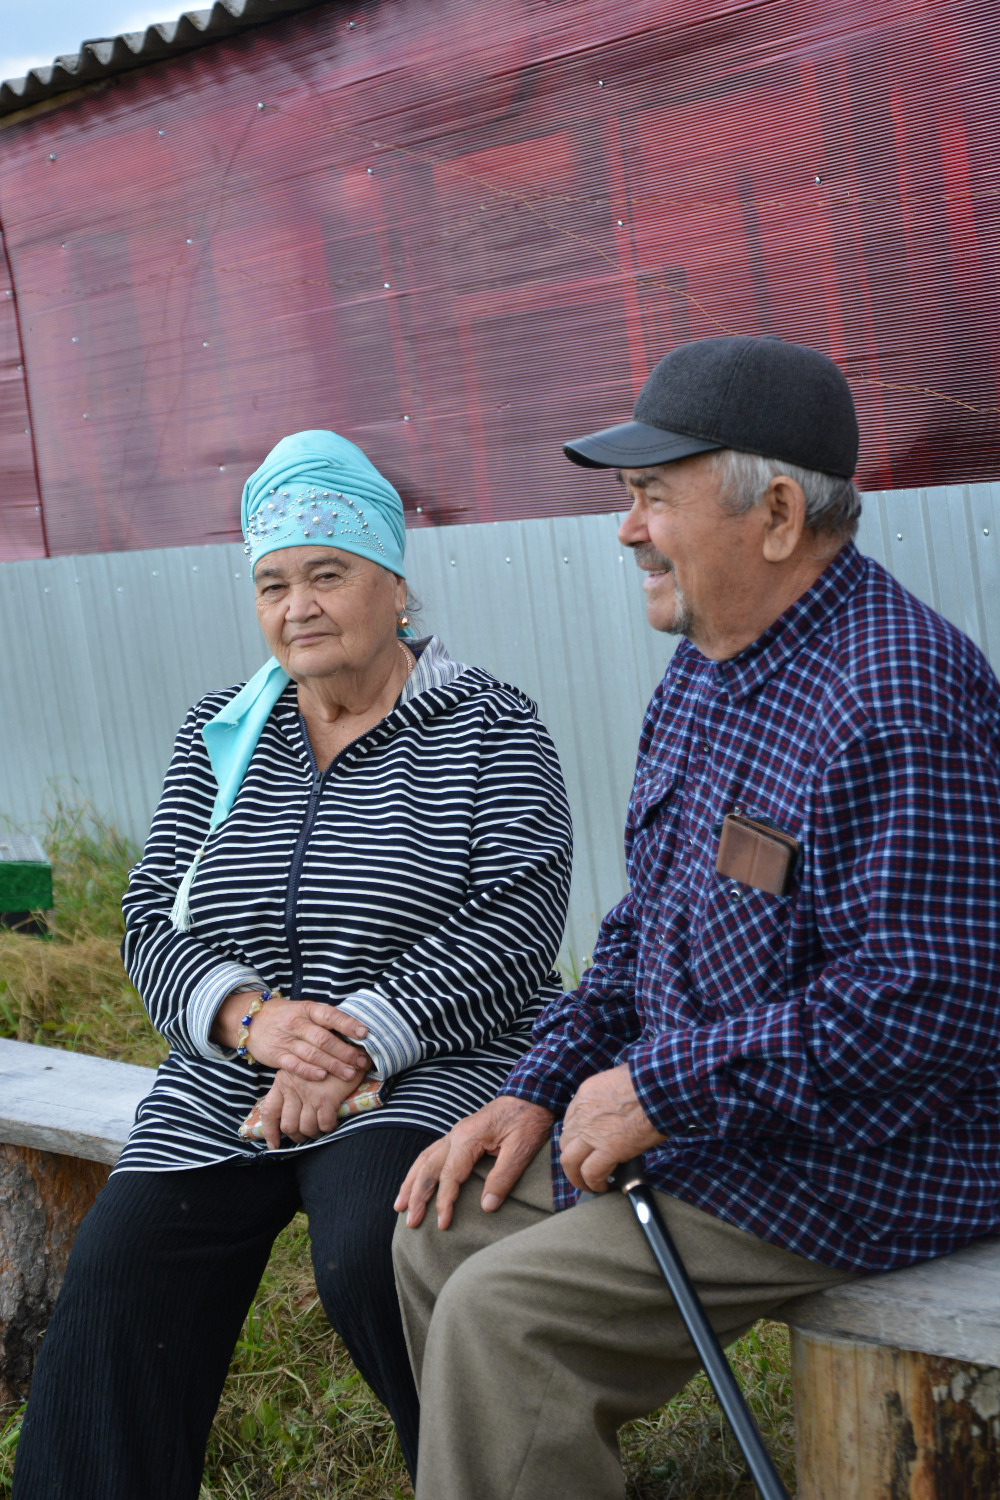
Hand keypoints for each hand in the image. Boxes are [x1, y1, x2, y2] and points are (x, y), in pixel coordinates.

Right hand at [211, 992, 369, 1081]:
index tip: (364, 1033)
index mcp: (307, 1009)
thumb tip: (356, 1032)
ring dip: (332, 1064)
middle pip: (323, 1038)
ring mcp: (286, 1040)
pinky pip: (294, 1064)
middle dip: (345, 1051)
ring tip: (349, 1073)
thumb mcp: (304, 1010)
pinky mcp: (277, 1055)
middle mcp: (297, 1023)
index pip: (330, 1015)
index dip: (348, 1024)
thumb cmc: (286, 1016)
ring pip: (312, 1053)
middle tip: (361, 1061)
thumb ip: (324, 1020)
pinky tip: (322, 1076)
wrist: (251, 1020)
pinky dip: (308, 1071)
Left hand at [255, 1065, 370, 1148]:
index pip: (268, 1111)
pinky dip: (328, 1127)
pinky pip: (323, 1124)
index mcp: (283, 1081)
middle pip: (288, 1125)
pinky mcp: (327, 1098)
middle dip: (296, 1136)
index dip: (269, 1132)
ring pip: (305, 1128)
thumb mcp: (302, 1068)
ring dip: (313, 1133)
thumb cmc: (326, 1057)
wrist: (347, 1045)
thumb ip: (293, 1085)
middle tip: (306, 1135)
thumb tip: (291, 1108)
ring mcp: (309, 1094)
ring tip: (320, 1130)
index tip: (273, 1145)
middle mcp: (292, 1088)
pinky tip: (333, 1122)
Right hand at [394, 1095, 553, 1229]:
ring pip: (425, 1159)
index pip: (450, 1176)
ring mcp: (457, 1133)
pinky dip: (421, 1170)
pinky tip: (416, 1181)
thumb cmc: (529, 1119)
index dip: (444, 1202)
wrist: (533, 1093)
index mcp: (469, 1137)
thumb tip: (486, 1207)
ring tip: (400, 1205)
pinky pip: (433, 1154)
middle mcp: (456, 1134)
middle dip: (417, 1196)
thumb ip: (503, 1177)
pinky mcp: (461, 1135)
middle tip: (410, 1222)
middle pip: (429, 1168)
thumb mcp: (522, 1148)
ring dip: (412, 1183)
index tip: (442, 1224)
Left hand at [559, 1063, 665, 1192]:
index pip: (570, 1121)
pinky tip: (602, 1186)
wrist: (660, 1086)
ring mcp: (592, 1132)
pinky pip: (591, 1172)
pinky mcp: (608, 1149)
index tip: (585, 1146)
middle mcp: (583, 1113)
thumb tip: (619, 1109)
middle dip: (573, 1157)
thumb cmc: (650, 1081)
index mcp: (586, 1093)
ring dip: (576, 1176)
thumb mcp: (620, 1080)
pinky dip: (594, 1184)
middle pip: (566, 1142)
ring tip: (589, 1184)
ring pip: (569, 1161)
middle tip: (584, 1167)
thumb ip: (612, 1096)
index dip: (576, 1137)